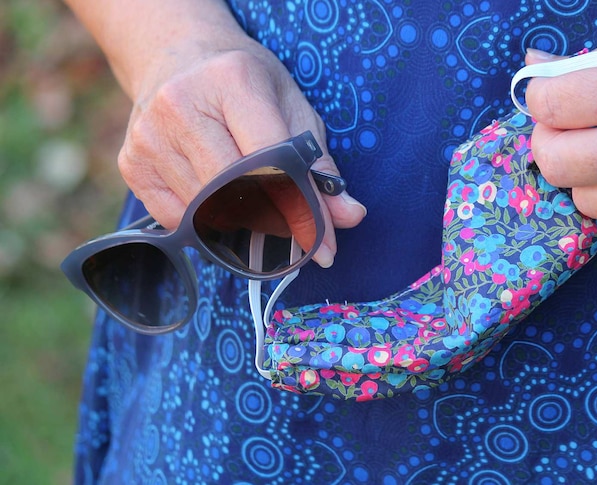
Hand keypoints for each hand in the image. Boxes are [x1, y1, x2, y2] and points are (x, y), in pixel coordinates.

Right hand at [118, 30, 364, 266]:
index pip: (273, 163)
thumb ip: (321, 165)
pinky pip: (177, 219)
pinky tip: (216, 199)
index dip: (301, 209)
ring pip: (206, 211)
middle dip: (273, 223)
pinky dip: (205, 222)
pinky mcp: (131, 163)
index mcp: (233, 81)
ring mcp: (150, 136)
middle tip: (295, 238)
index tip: (324, 243)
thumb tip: (349, 216)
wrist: (178, 55)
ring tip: (256, 207)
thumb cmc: (244, 83)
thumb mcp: (292, 107)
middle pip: (235, 192)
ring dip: (240, 224)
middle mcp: (182, 105)